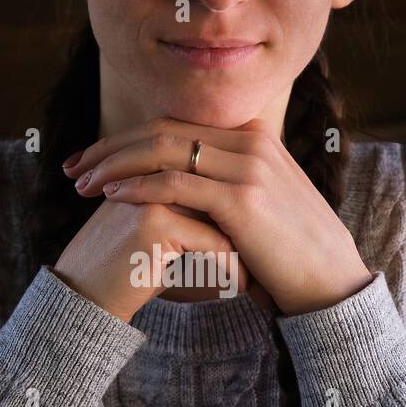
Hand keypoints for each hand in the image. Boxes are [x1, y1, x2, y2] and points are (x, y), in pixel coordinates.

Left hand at [63, 116, 374, 314]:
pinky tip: (112, 196)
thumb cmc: (290, 254)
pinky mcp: (242, 199)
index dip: (128, 138)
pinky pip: (175, 184)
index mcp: (253, 137)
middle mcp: (250, 142)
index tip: (94, 158)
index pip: (176, 124)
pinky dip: (138, 186)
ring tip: (82, 182)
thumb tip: (181, 189)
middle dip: (111, 146)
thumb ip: (225, 186)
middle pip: (163, 129)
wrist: (330, 282)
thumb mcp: (260, 206)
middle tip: (74, 166)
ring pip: (163, 150)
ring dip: (115, 164)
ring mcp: (248, 167)